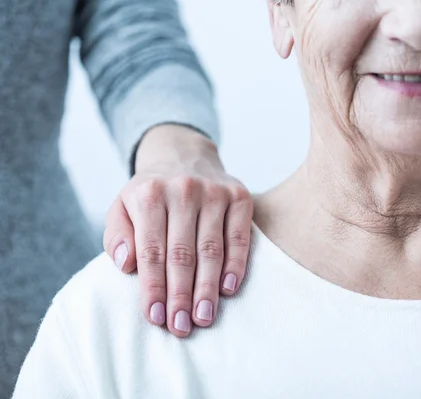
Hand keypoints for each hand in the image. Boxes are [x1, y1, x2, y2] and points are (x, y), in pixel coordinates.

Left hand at [103, 124, 252, 336]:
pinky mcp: (240, 196)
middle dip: (181, 295)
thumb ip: (117, 236)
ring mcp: (215, 192)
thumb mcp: (122, 207)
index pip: (151, 250)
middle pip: (182, 253)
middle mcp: (183, 189)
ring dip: (207, 288)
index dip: (153, 287)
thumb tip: (127, 266)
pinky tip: (229, 288)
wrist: (184, 156)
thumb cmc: (151, 193)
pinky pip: (239, 237)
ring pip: (211, 249)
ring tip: (204, 317)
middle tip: (181, 326)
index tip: (155, 318)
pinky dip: (236, 264)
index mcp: (149, 193)